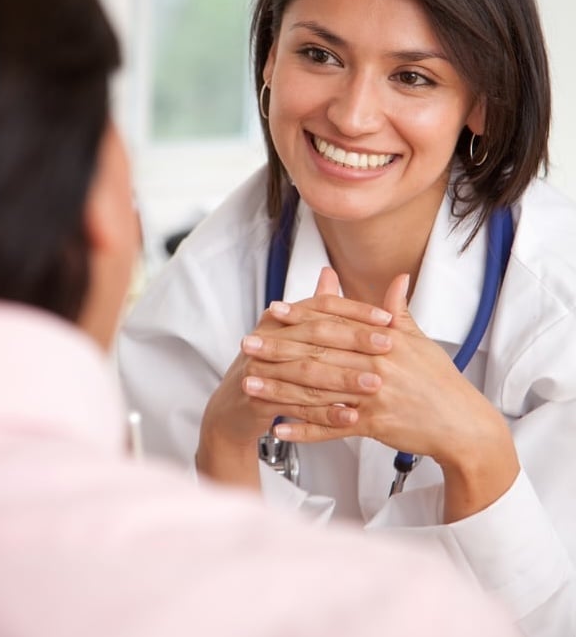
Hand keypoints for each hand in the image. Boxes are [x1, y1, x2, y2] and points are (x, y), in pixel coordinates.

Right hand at [195, 268, 391, 487]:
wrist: (234, 407)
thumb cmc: (269, 367)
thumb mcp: (291, 334)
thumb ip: (315, 307)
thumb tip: (331, 271)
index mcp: (280, 318)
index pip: (322, 306)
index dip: (355, 310)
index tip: (387, 318)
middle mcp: (267, 337)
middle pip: (316, 335)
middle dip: (355, 340)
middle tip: (388, 345)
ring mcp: (259, 368)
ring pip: (308, 371)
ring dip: (343, 378)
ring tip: (374, 384)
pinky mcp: (257, 398)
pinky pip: (297, 405)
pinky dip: (325, 413)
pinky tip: (349, 417)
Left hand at [246, 271, 519, 518]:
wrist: (462, 424)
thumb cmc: (439, 380)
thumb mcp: (420, 340)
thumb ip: (399, 309)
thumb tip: (398, 279)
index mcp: (384, 338)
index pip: (334, 322)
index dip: (301, 316)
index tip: (273, 311)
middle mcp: (376, 363)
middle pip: (318, 352)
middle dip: (279, 348)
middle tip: (247, 344)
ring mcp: (373, 395)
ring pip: (317, 390)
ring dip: (280, 388)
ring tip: (249, 384)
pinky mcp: (373, 425)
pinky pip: (331, 428)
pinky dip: (303, 430)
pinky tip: (277, 427)